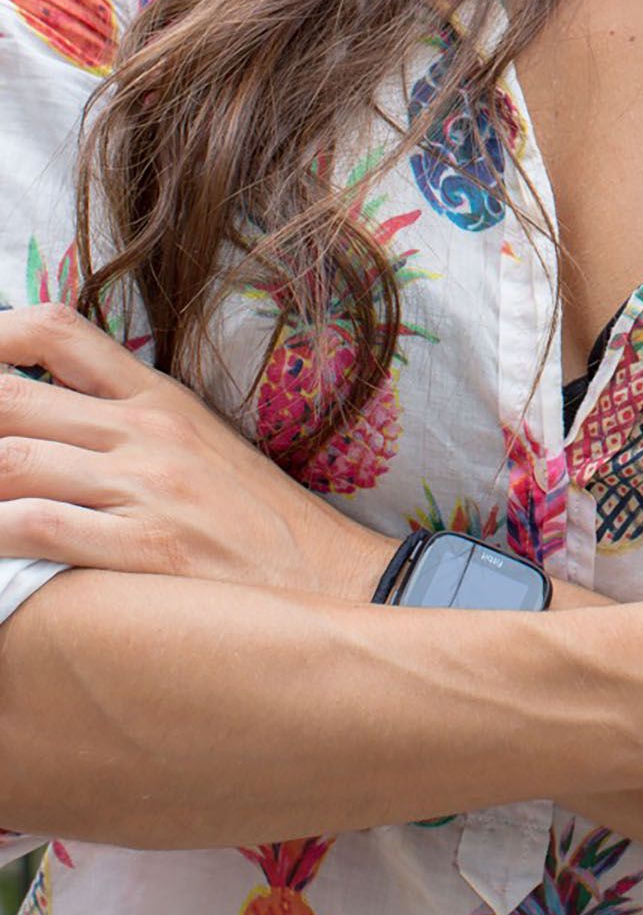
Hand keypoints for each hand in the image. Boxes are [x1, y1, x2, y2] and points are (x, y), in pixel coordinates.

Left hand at [0, 306, 390, 600]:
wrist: (338, 584)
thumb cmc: (259, 526)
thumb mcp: (200, 447)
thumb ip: (126, 425)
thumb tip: (45, 420)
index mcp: (158, 398)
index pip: (57, 330)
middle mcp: (145, 432)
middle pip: (12, 395)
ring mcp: (146, 489)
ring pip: (12, 461)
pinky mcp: (146, 550)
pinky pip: (40, 529)